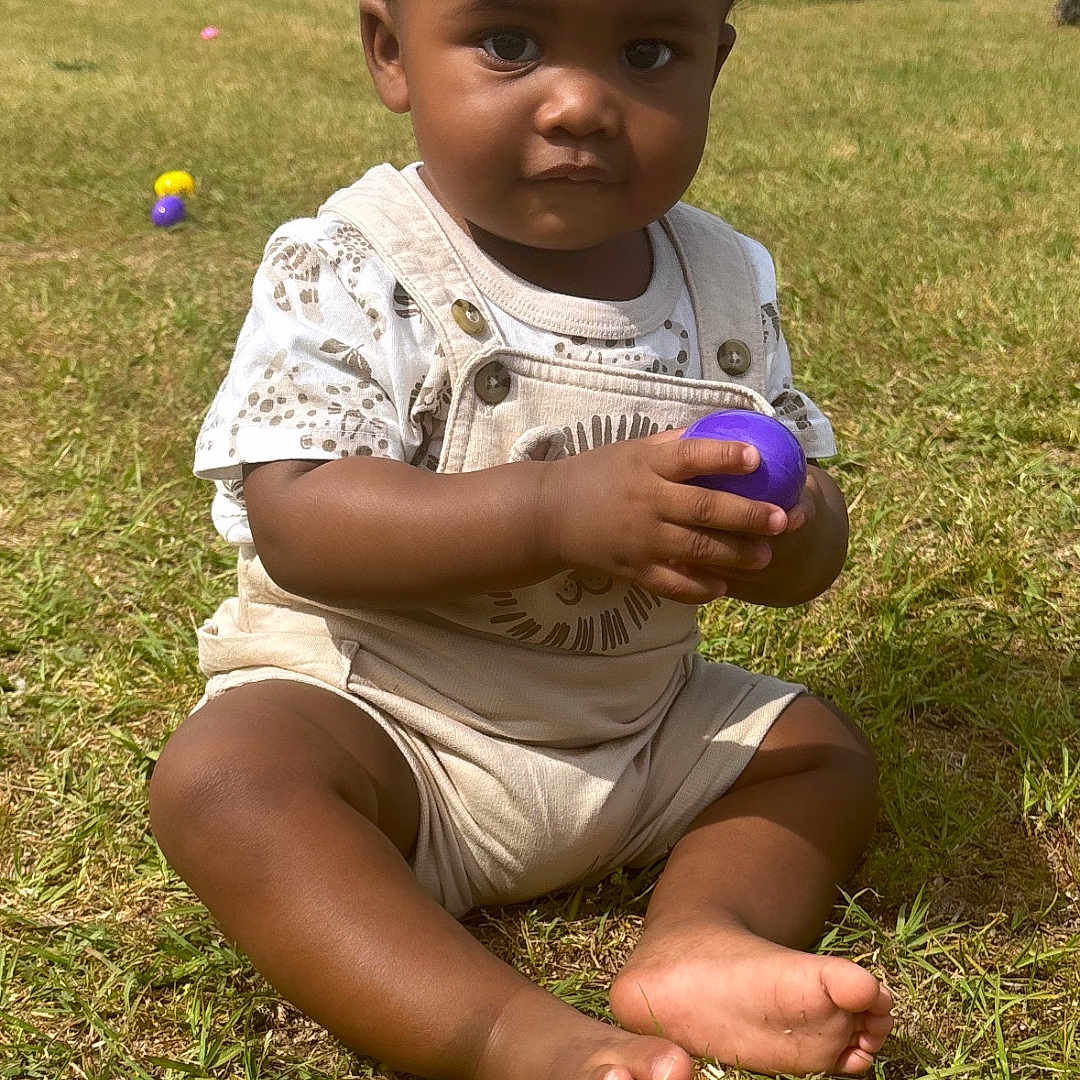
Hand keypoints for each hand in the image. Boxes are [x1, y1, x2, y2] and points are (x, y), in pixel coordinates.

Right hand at [538, 429, 791, 604]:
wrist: (548, 515)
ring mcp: (640, 539)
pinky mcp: (633, 570)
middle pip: (704, 509)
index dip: (724, 456)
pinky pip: (672, 584)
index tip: (756, 458)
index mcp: (647, 464)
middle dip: (747, 515)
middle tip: (782, 520)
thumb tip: (719, 434)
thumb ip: (672, 446)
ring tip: (765, 557)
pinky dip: (699, 588)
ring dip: (735, 555)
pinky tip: (723, 587)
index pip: (691, 456)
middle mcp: (646, 501)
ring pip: (696, 549)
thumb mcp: (630, 450)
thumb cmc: (596, 475)